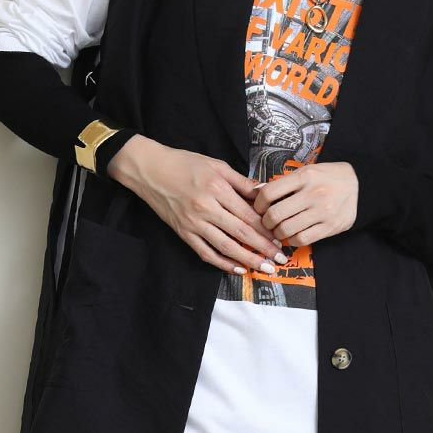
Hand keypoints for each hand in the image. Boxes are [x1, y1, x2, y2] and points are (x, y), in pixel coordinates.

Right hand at [109, 136, 286, 273]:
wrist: (150, 170)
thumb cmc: (184, 163)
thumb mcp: (216, 165)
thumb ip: (242, 182)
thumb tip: (265, 193)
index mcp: (217, 189)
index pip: (248, 214)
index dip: (267, 229)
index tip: (281, 239)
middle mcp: (206, 208)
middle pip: (241, 233)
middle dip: (263, 249)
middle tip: (280, 260)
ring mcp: (194, 223)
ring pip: (226, 247)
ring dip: (247, 260)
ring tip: (264, 268)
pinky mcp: (184, 233)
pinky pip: (206, 253)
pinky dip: (222, 264)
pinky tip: (237, 269)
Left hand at [252, 160, 357, 248]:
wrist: (358, 185)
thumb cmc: (326, 178)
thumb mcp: (306, 172)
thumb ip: (283, 183)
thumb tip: (255, 193)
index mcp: (304, 176)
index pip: (269, 193)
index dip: (258, 204)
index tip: (259, 208)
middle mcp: (313, 194)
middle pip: (275, 215)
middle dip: (266, 222)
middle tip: (268, 222)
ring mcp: (323, 212)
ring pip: (286, 230)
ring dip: (278, 233)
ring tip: (280, 229)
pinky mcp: (330, 227)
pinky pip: (302, 240)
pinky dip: (292, 240)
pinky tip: (293, 234)